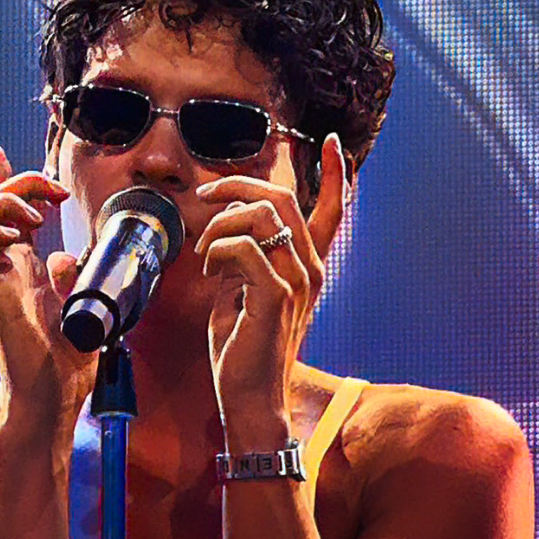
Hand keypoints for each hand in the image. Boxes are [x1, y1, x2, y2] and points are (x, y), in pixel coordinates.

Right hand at [0, 142, 97, 435]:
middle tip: (53, 192)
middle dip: (16, 183)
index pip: (5, 215)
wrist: (55, 401)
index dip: (0, 180)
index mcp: (25, 270)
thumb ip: (74, 278)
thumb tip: (66, 253)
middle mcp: (5, 270)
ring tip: (36, 218)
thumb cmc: (67, 367)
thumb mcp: (83, 309)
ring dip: (3, 204)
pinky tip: (20, 238)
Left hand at [194, 134, 348, 445]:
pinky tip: (209, 268)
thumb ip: (242, 258)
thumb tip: (221, 229)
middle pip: (281, 198)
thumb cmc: (242, 347)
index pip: (331, 211)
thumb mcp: (241, 292)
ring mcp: (297, 282)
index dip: (333, 174)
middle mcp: (310, 269)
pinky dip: (218, 248)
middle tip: (206, 194)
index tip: (331, 142)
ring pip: (262, 216)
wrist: (249, 396)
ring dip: (220, 223)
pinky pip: (245, 247)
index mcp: (307, 266)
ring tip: (204, 251)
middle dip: (238, 185)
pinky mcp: (276, 296)